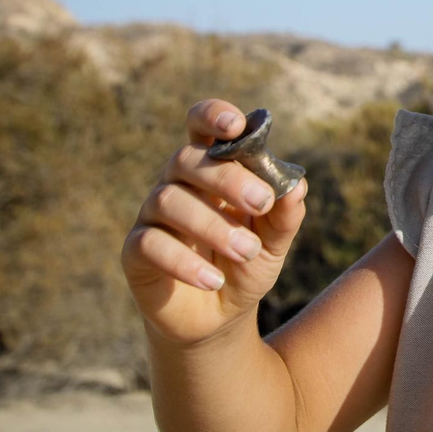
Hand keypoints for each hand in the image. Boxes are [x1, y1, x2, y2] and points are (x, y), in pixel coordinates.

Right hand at [121, 99, 309, 347]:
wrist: (221, 316)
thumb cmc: (247, 262)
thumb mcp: (275, 241)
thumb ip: (285, 213)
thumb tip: (297, 185)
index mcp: (211, 168)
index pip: (201, 126)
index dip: (212, 116)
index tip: (235, 124)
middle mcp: (177, 183)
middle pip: (187, 159)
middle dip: (226, 178)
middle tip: (261, 203)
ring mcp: (152, 214)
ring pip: (168, 200)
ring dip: (212, 225)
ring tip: (247, 251)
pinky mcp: (135, 251)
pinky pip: (150, 243)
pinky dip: (184, 262)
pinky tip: (214, 280)